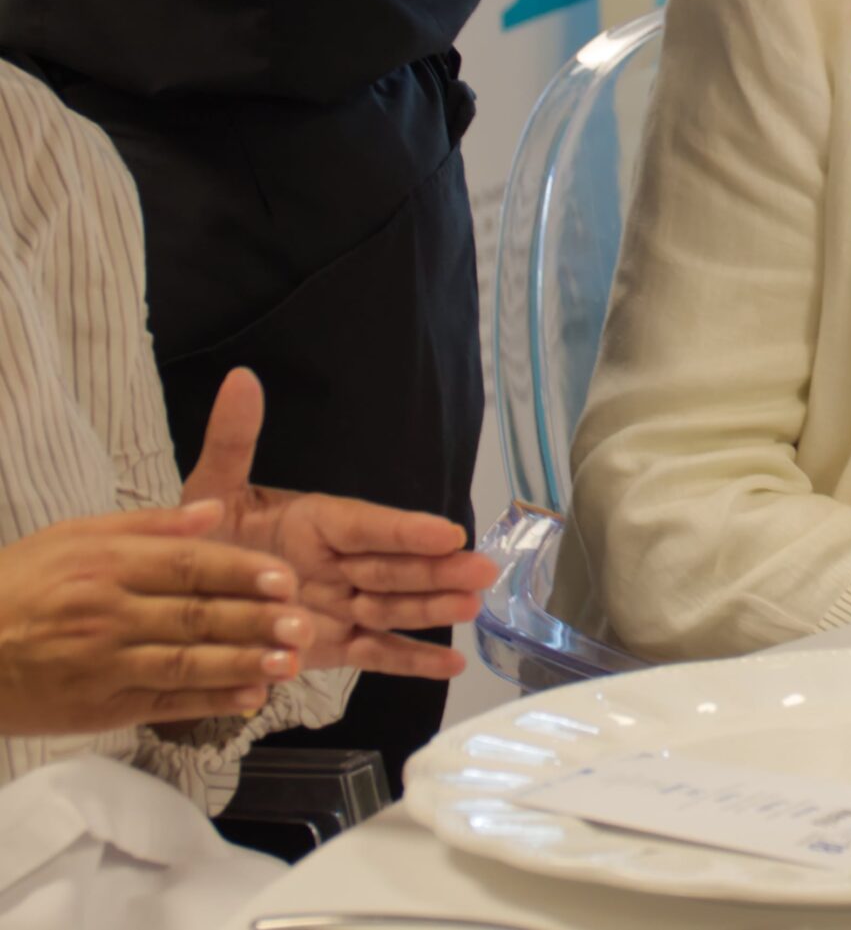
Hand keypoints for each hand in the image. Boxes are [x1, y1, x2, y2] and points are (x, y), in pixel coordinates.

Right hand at [0, 502, 311, 734]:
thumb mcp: (74, 536)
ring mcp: (101, 665)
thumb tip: (214, 511)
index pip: (188, 565)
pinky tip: (250, 698)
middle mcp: (105, 614)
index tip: (285, 579)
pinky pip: (164, 703)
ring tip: (290, 664)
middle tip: (305, 623)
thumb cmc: (18, 584)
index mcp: (104, 564)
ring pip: (186, 664)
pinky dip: (210, 702)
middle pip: (195, 616)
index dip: (242, 572)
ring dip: (244, 665)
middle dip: (256, 622)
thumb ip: (150, 524)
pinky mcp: (97, 708)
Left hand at [180, 370, 497, 679]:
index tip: (446, 532)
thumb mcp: (212, 490)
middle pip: (393, 568)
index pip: (365, 526)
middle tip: (481, 571)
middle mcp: (336, 564)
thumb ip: (233, 439)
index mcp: (315, 523)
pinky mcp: (332, 646)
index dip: (405, 532)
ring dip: (433, 610)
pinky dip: (411, 661)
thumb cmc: (199, 540)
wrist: (177, 602)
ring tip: (471, 608)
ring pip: (393, 609)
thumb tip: (240, 379)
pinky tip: (451, 665)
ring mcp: (338, 606)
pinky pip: (375, 654)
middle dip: (438, 572)